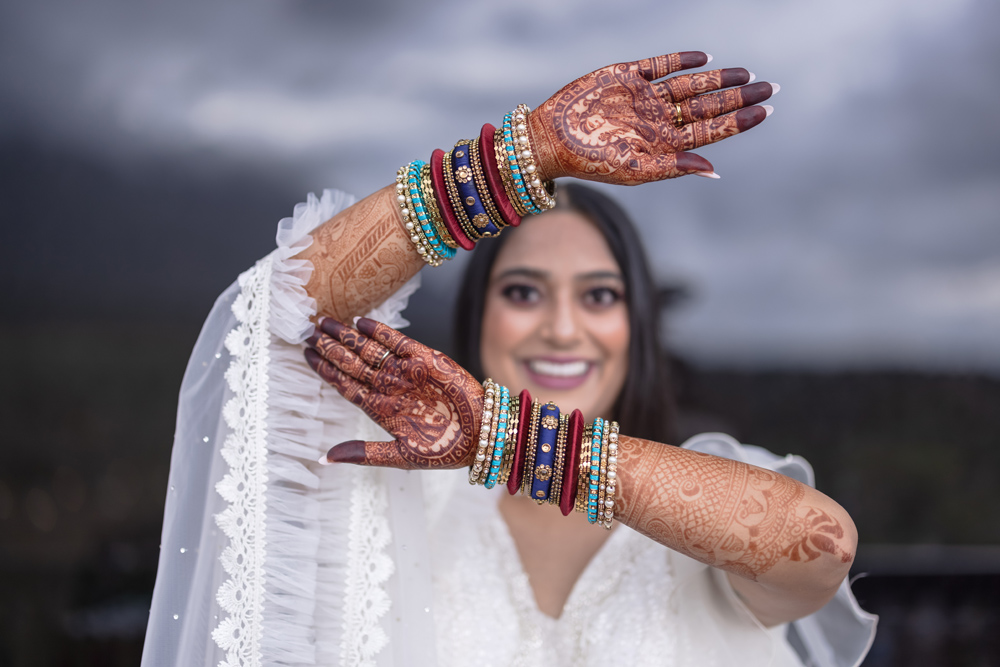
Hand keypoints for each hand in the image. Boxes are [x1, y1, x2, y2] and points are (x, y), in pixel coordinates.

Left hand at [304, 317, 482, 468]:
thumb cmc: (444, 451)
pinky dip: (381, 331)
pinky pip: (398, 341)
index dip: (324, 369)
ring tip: (326, 321)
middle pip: (352, 363)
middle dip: (330, 347)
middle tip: (310, 328)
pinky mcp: (426, 359)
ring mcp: (406, 372)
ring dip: (348, 336)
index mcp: (379, 409)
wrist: (481, 435)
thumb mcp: (399, 456)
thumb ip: (362, 453)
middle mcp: (389, 387)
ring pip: (370, 350)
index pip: (344, 384)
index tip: (306, 353)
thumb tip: (325, 459)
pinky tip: (361, 322)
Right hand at [528, 51, 774, 183]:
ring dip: (718, 79)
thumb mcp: (634, 170)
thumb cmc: (590, 162)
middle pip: (708, 106)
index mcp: (664, 144)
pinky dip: (682, 60)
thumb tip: (712, 170)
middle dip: (739, 98)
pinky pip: (661, 65)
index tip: (766, 110)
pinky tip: (705, 58)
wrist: (550, 139)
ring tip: (746, 74)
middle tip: (770, 87)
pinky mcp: (627, 75)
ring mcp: (645, 96)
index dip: (739, 121)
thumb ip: (673, 167)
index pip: (711, 130)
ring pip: (691, 85)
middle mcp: (659, 119)